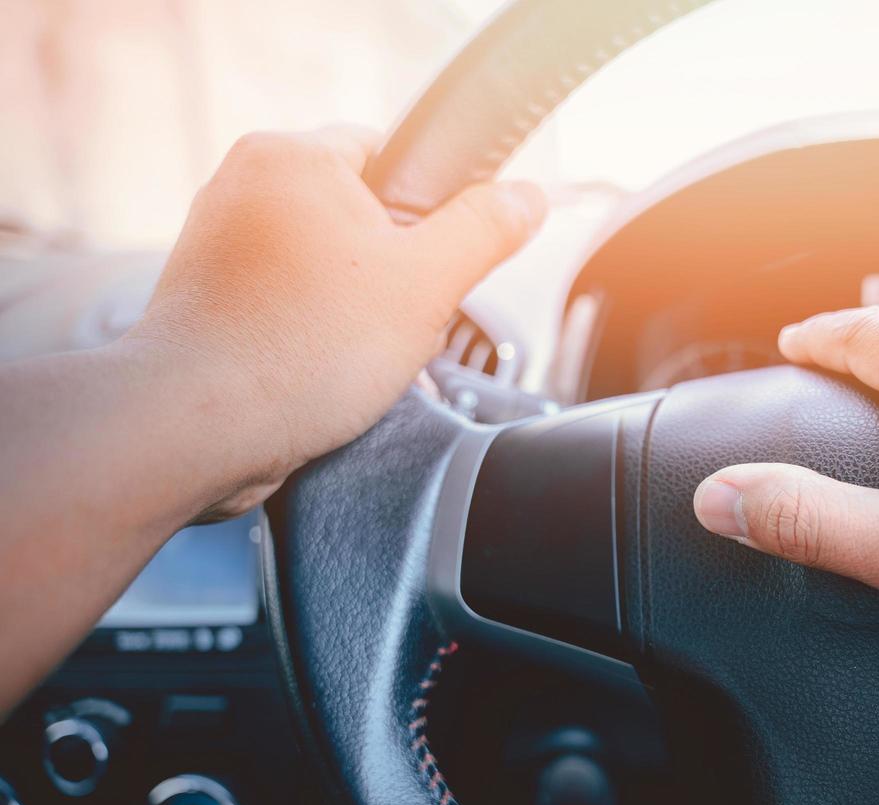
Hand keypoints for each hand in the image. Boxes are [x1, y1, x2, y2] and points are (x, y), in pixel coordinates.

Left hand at [126, 125, 544, 518]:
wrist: (200, 426)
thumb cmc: (302, 350)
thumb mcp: (427, 283)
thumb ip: (485, 230)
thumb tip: (526, 198)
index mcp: (292, 156)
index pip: (391, 151)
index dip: (431, 208)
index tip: (441, 257)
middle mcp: (243, 186)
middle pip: (361, 214)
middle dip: (394, 271)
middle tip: (402, 317)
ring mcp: (218, 242)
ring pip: (327, 264)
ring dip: (358, 309)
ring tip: (359, 352)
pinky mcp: (208, 298)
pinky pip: (289, 302)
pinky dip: (316, 334)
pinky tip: (326, 371)